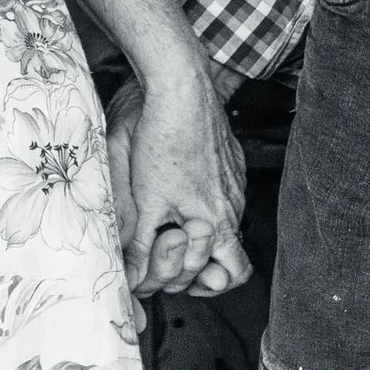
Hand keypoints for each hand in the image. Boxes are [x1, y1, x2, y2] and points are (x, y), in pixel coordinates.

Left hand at [105, 70, 251, 298]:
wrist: (180, 86)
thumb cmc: (157, 135)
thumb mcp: (138, 194)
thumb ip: (138, 241)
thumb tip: (133, 276)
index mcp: (212, 221)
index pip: (218, 278)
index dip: (183, 283)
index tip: (153, 272)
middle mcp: (231, 208)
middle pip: (234, 266)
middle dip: (200, 273)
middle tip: (166, 264)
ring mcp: (236, 187)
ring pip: (229, 233)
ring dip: (202, 243)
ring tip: (170, 234)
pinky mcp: (233, 166)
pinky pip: (228, 202)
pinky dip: (207, 213)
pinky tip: (179, 198)